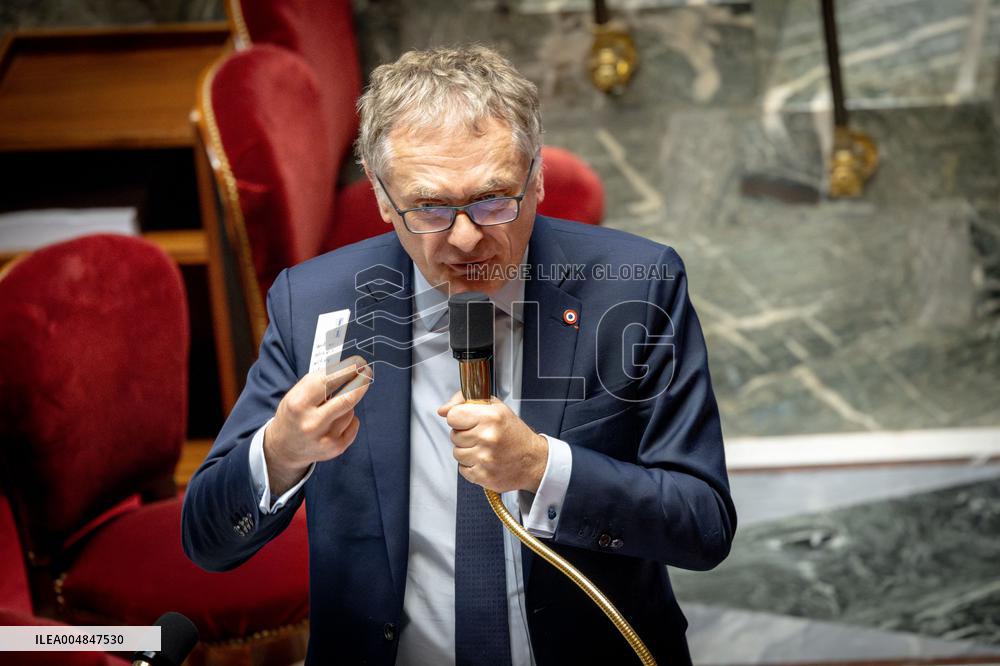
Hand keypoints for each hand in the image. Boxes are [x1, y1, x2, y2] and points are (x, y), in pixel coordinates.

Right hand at [264, 355, 371, 494]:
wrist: (284, 448)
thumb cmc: (294, 414)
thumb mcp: (296, 394)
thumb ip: (319, 381)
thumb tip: (348, 367)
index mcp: (298, 404)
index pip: (328, 381)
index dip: (347, 369)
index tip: (359, 361)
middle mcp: (311, 423)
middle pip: (347, 398)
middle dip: (361, 382)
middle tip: (367, 371)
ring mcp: (325, 438)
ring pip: (351, 410)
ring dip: (347, 403)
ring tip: (331, 409)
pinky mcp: (336, 448)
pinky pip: (354, 423)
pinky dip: (349, 418)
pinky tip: (335, 422)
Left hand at [437, 391, 547, 492]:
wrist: (533, 460)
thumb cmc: (514, 433)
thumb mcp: (495, 407)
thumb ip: (465, 401)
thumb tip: (442, 410)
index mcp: (491, 417)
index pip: (453, 416)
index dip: (458, 418)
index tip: (467, 420)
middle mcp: (488, 438)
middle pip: (454, 435)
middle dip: (464, 435)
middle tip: (481, 436)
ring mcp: (485, 459)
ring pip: (456, 453)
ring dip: (467, 451)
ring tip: (484, 449)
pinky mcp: (483, 476)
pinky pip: (462, 469)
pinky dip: (471, 466)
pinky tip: (485, 460)